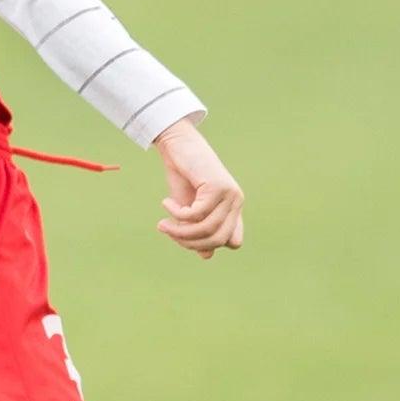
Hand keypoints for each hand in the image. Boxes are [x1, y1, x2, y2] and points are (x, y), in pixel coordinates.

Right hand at [154, 119, 243, 258]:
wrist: (178, 144)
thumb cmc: (183, 175)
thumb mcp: (189, 209)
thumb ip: (197, 230)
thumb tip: (207, 256)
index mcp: (233, 208)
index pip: (233, 242)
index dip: (209, 244)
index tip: (186, 236)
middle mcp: (237, 202)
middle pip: (218, 240)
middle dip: (190, 243)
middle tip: (167, 231)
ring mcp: (230, 194)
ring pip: (207, 229)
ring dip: (180, 232)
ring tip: (162, 224)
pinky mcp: (219, 186)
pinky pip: (197, 214)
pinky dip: (177, 213)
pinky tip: (166, 203)